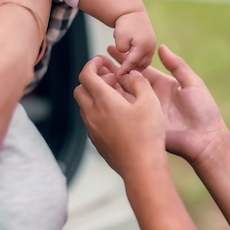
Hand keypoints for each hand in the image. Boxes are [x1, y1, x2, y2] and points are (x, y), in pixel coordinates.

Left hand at [73, 55, 166, 176]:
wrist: (141, 168)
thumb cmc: (147, 134)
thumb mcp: (149, 101)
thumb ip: (139, 82)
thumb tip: (131, 76)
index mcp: (103, 100)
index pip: (86, 74)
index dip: (92, 64)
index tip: (102, 60)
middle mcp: (92, 114)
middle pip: (80, 89)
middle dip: (92, 79)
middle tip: (111, 79)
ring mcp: (92, 129)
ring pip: (85, 106)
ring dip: (95, 96)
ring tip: (116, 97)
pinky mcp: (96, 142)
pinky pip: (91, 120)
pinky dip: (98, 111)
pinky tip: (117, 115)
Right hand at [108, 45, 227, 165]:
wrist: (205, 140)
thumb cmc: (203, 111)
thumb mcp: (192, 84)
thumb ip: (177, 65)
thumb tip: (162, 47)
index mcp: (161, 85)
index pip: (139, 69)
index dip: (125, 59)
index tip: (110, 49)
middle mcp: (150, 96)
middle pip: (127, 81)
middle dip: (112, 70)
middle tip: (96, 60)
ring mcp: (144, 111)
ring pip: (123, 96)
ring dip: (109, 86)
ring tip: (94, 74)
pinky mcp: (142, 124)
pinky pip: (125, 112)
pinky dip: (112, 103)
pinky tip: (100, 94)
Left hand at [113, 10, 155, 76]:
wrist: (132, 12)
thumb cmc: (124, 23)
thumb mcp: (120, 36)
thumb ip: (122, 49)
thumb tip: (126, 60)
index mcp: (143, 46)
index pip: (132, 63)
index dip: (124, 71)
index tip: (116, 76)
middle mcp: (150, 48)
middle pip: (141, 66)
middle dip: (131, 72)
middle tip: (120, 77)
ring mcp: (152, 48)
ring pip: (143, 64)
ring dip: (134, 68)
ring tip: (123, 71)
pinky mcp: (151, 47)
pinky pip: (144, 59)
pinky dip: (137, 63)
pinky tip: (127, 65)